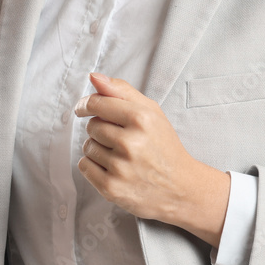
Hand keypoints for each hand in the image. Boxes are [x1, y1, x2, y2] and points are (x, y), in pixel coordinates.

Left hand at [74, 72, 230, 246]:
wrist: (181, 188)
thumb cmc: (163, 146)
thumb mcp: (151, 111)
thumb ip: (121, 90)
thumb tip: (93, 76)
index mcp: (141, 118)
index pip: (97, 103)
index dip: (86, 104)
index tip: (83, 108)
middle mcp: (130, 142)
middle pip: (91, 126)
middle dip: (101, 129)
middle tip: (121, 138)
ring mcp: (120, 167)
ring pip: (87, 146)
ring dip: (98, 148)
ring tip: (120, 155)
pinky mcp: (111, 188)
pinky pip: (84, 166)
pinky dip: (93, 166)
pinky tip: (113, 168)